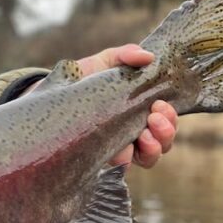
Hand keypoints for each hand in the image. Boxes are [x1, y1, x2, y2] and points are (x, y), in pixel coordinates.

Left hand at [76, 44, 177, 168]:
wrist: (52, 92)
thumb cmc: (84, 77)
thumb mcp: (105, 62)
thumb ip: (126, 55)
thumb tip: (147, 57)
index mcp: (140, 110)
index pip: (166, 120)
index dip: (170, 117)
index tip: (160, 104)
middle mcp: (134, 131)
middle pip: (163, 142)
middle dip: (166, 131)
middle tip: (154, 116)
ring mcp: (119, 146)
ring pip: (148, 158)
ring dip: (154, 147)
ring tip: (145, 135)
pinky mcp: (101, 157)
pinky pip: (121, 166)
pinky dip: (127, 160)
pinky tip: (123, 151)